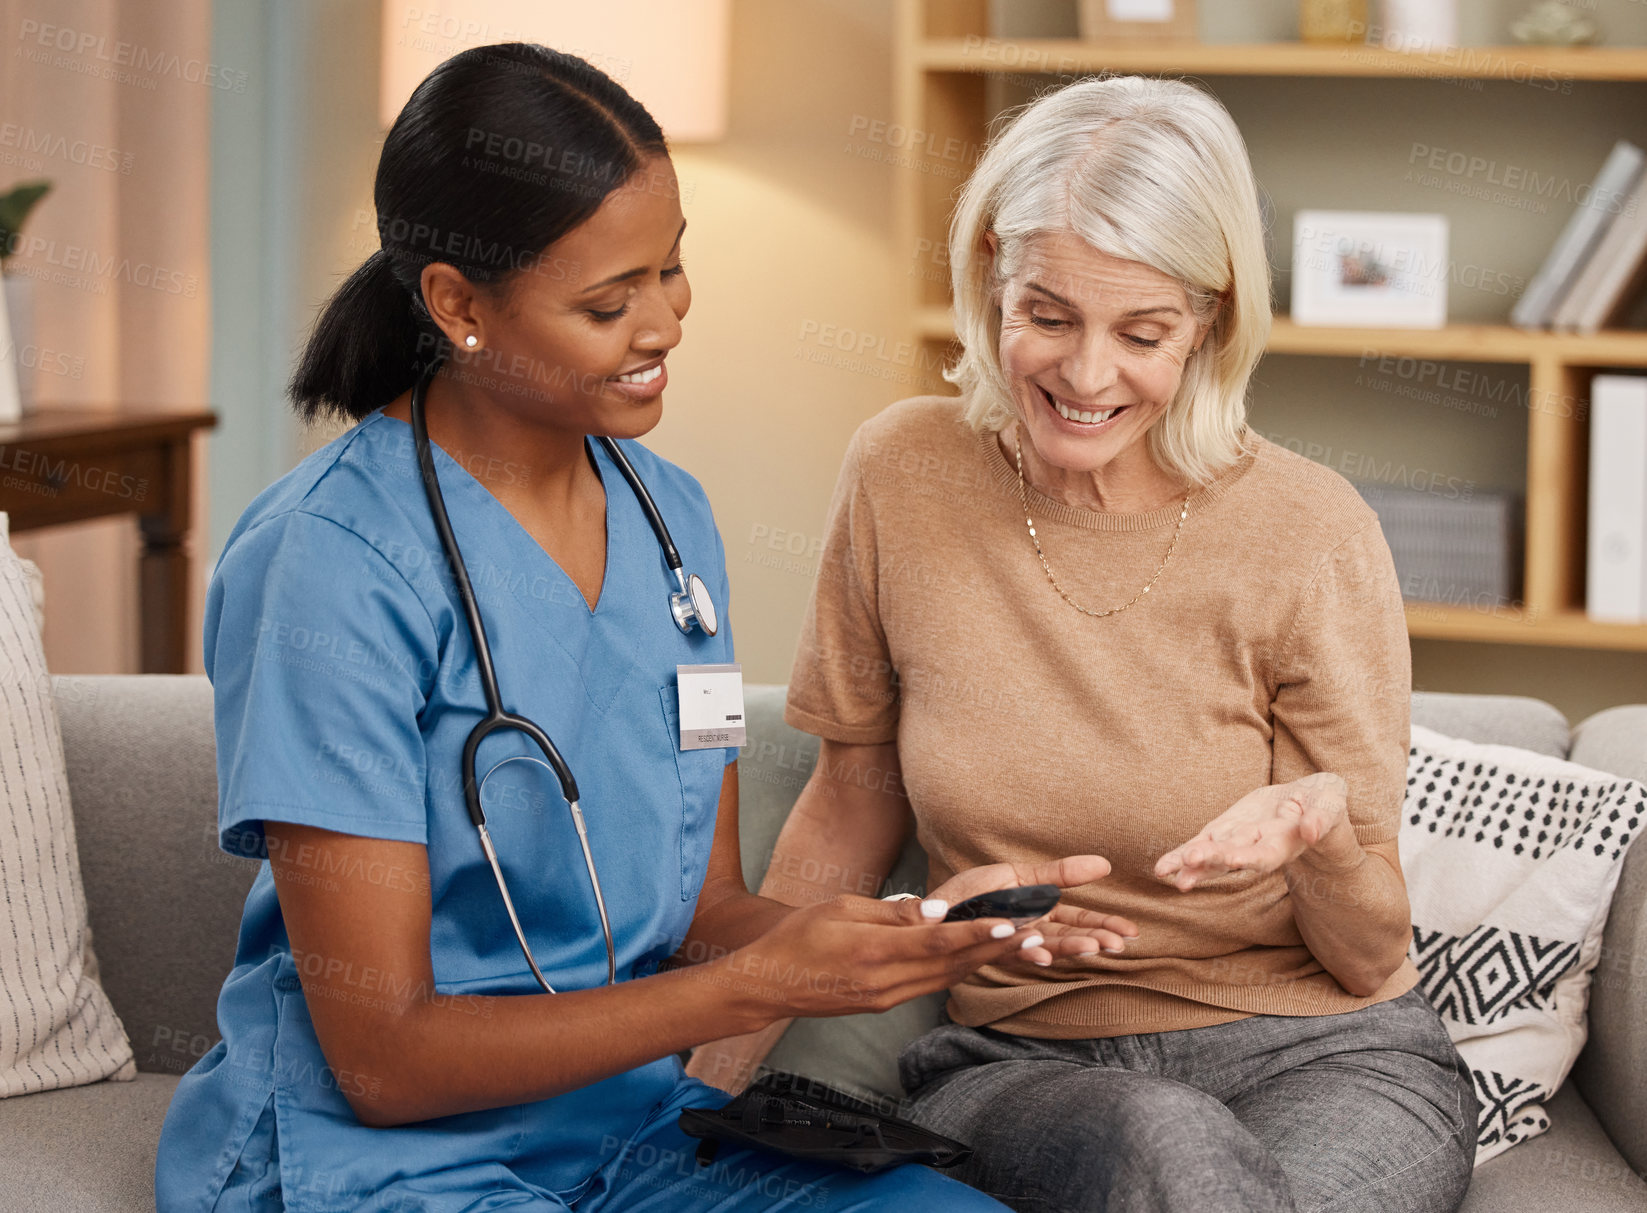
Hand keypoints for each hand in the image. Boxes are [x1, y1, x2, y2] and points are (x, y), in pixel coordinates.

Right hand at [713, 894, 1041, 1020]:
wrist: (768, 986)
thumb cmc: (796, 939)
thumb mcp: (840, 909)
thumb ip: (889, 912)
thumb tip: (933, 910)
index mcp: (874, 953)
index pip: (937, 942)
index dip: (977, 933)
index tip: (1010, 923)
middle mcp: (886, 982)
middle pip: (951, 964)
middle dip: (994, 947)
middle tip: (1034, 928)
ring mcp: (886, 998)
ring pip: (945, 977)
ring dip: (982, 960)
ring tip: (1019, 941)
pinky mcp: (883, 1003)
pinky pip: (929, 984)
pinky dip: (956, 969)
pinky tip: (976, 956)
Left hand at [928, 855, 1137, 966]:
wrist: (934, 911)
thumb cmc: (976, 891)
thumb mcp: (1020, 874)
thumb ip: (1060, 873)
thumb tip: (1105, 864)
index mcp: (1040, 911)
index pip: (1080, 920)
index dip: (1105, 925)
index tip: (1131, 933)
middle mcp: (1029, 929)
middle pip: (1069, 936)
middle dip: (1095, 940)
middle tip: (1119, 945)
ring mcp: (1010, 940)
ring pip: (1046, 945)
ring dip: (1069, 948)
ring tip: (1093, 948)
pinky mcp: (989, 948)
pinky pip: (1011, 952)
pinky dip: (1028, 953)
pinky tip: (1043, 954)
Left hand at [1154, 773, 1349, 891]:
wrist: (1308, 802)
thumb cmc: (1324, 802)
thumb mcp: (1331, 803)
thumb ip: (1322, 817)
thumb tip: (1311, 830)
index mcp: (1285, 842)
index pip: (1267, 853)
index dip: (1252, 856)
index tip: (1236, 860)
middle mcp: (1259, 847)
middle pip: (1233, 856)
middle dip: (1212, 860)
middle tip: (1188, 864)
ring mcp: (1239, 839)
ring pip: (1212, 854)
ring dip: (1190, 862)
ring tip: (1164, 871)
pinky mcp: (1226, 830)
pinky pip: (1202, 843)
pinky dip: (1182, 854)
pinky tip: (1163, 866)